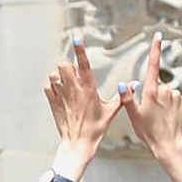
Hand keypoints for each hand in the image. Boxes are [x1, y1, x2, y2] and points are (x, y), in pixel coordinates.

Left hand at [44, 36, 120, 181]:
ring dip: (59, 75)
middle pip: (64, 65)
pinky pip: (48, 87)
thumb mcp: (112, 111)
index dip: (80, 49)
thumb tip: (134, 84)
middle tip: (75, 74)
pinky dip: (52, 86)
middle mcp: (73, 90)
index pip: (83, 63)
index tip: (77, 38)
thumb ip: (122, 95)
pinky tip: (59, 92)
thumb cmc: (96, 129)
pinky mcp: (53, 103)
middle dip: (69, 65)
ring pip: (54, 75)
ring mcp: (61, 96)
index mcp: (89, 89)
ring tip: (67, 83)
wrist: (78, 144)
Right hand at [120, 32, 181, 162]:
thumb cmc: (148, 131)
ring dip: (162, 101)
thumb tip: (123, 84)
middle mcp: (165, 90)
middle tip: (149, 111)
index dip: (155, 49)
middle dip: (153, 93)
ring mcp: (177, 95)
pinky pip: (175, 99)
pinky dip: (171, 105)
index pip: (153, 65)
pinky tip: (168, 116)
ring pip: (167, 92)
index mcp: (151, 91)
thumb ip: (127, 98)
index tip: (158, 36)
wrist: (168, 143)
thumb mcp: (133, 115)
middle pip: (157, 84)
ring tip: (158, 116)